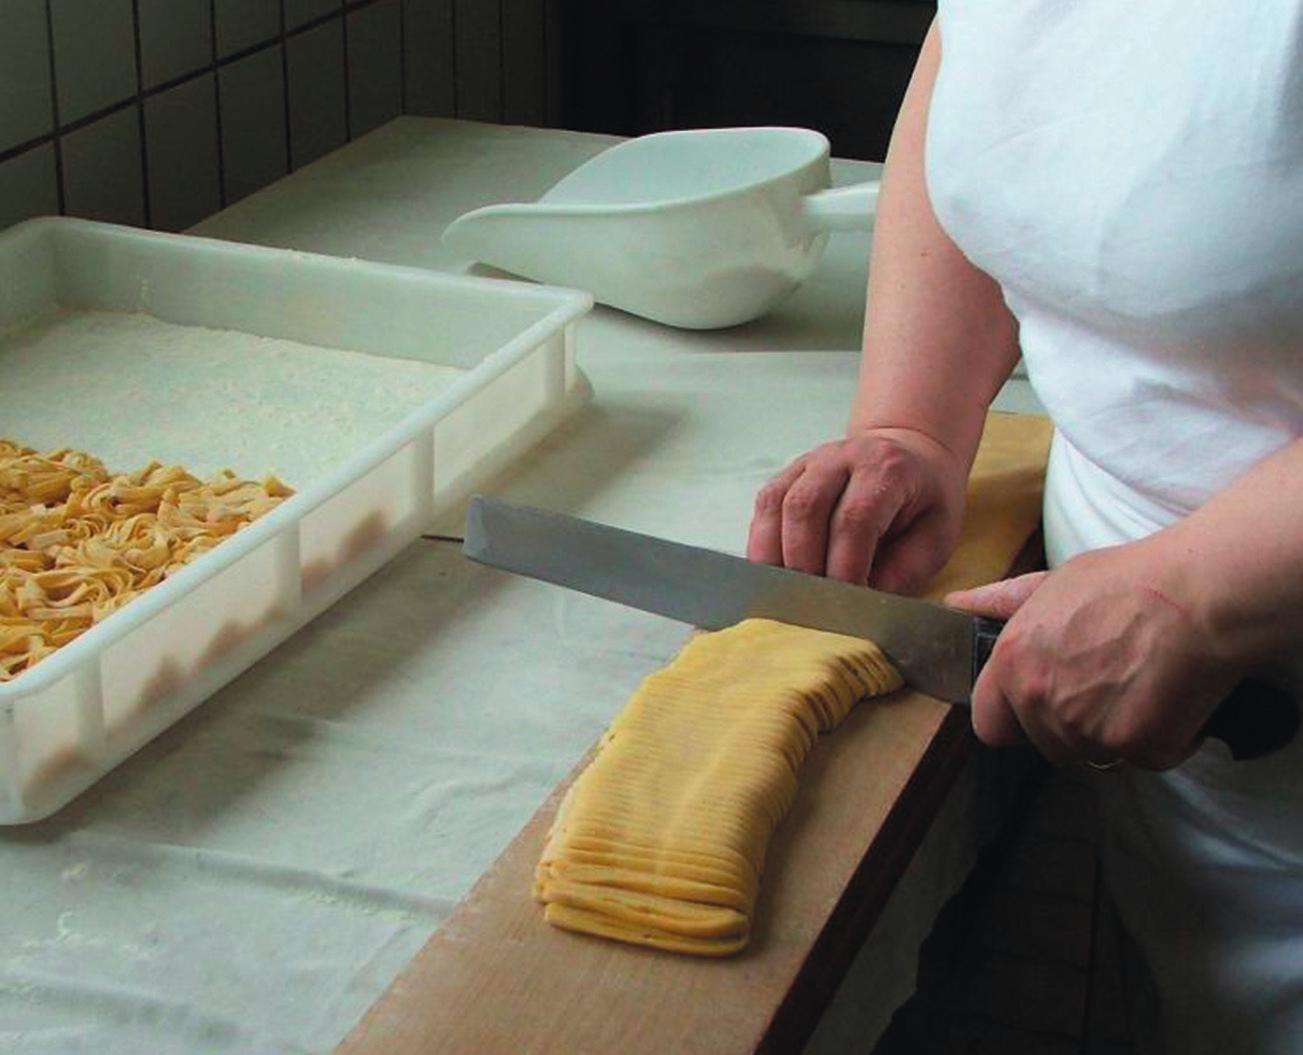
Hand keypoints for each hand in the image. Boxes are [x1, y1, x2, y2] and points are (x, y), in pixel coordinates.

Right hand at [747, 427, 966, 592]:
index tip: (846, 604)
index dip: (845, 565)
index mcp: (885, 468)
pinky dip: (762, 544)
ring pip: (775, 504)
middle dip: (804, 564)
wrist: (909, 455)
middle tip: (813, 605)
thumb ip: (905, 570)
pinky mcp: (787, 474)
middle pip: (805, 507)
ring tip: (786, 594)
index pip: (854, 518)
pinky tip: (773, 574)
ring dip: (774, 556)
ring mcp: (808, 462)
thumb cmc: (924, 502)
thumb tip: (863, 603)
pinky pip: (764, 507)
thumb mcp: (937, 536)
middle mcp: (841, 456)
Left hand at [946, 540, 1241, 768]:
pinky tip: (1173, 696)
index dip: (1016, 719)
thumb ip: (1002, 603)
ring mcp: (1085, 729)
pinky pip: (1144, 757)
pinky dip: (1162, 738)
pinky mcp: (1134, 746)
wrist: (1197, 595)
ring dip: (1116, 733)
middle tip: (1110, 685)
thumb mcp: (1053, 583)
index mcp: (1012, 665)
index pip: (989, 726)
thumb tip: (956, 603)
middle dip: (1073, 727)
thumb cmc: (1128, 581)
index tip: (1043, 705)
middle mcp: (1039, 701)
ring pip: (1094, 755)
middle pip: (1047, 745)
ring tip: (1143, 684)